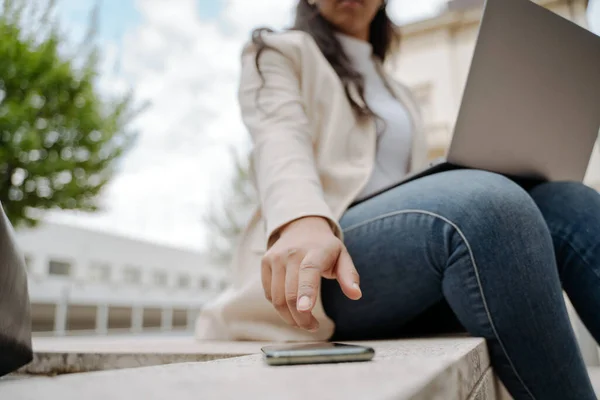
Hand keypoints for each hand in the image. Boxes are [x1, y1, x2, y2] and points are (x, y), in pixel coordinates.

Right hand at [261, 216, 361, 330]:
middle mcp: (292, 253)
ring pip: (277, 298)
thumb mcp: (342, 256)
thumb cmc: (325, 247)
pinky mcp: (266, 263)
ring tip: (303, 322)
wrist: (302, 227)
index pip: (308, 271)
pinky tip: (291, 308)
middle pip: (290, 293)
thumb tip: (356, 295)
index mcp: (315, 251)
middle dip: (301, 318)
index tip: (306, 310)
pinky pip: (269, 294)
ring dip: (289, 317)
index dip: (306, 292)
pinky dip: (279, 307)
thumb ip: (349, 276)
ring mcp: (276, 257)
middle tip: (312, 327)